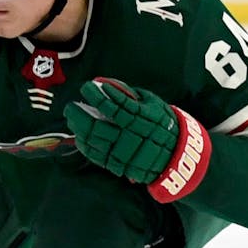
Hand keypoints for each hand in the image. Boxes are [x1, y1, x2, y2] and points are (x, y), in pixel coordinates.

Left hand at [64, 77, 211, 201]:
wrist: (176, 155)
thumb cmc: (163, 124)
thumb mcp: (153, 103)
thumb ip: (129, 93)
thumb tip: (104, 82)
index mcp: (138, 119)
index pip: (110, 105)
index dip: (94, 95)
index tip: (86, 86)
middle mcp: (127, 136)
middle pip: (94, 125)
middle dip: (78, 114)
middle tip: (70, 106)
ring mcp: (121, 152)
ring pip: (91, 141)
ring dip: (77, 129)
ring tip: (72, 118)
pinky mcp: (117, 164)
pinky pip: (94, 155)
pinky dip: (84, 144)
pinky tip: (79, 136)